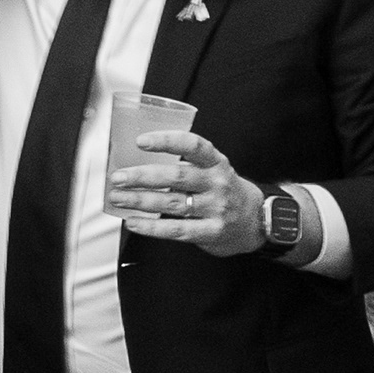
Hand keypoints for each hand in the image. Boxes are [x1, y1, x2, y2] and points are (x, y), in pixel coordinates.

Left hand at [106, 132, 268, 260]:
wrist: (255, 221)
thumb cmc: (222, 191)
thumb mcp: (212, 170)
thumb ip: (184, 165)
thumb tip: (136, 163)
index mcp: (216, 162)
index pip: (193, 145)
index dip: (167, 141)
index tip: (141, 141)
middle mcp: (217, 182)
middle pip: (176, 176)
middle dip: (143, 176)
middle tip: (118, 177)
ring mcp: (216, 208)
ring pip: (172, 203)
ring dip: (140, 201)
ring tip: (118, 198)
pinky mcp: (212, 231)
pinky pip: (177, 229)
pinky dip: (152, 227)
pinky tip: (133, 223)